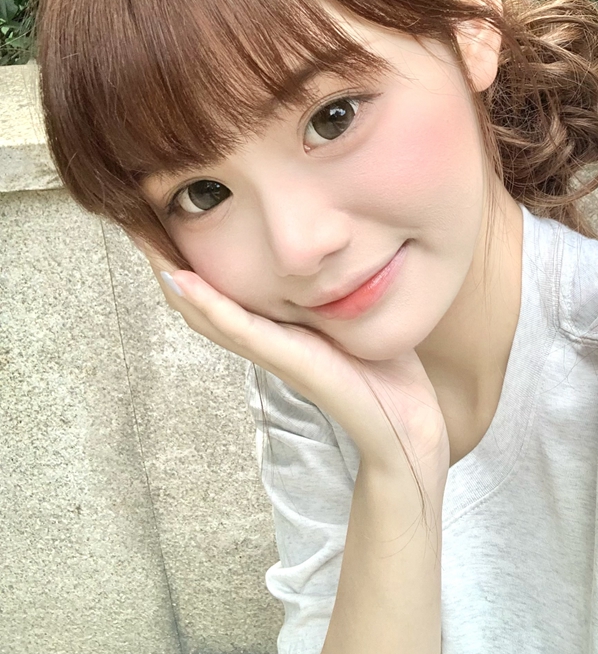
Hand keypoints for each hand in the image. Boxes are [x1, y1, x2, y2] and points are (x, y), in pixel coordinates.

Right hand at [130, 237, 449, 476]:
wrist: (409, 431)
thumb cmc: (386, 375)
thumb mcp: (353, 318)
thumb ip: (335, 292)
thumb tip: (334, 253)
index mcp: (279, 330)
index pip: (221, 293)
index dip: (188, 261)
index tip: (160, 222)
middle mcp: (268, 342)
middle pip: (201, 302)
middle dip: (168, 264)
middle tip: (134, 224)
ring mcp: (276, 354)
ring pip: (210, 314)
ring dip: (176, 280)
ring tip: (144, 243)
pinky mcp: (293, 363)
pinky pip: (243, 331)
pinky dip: (211, 306)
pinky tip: (183, 282)